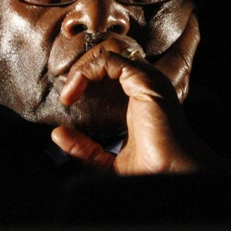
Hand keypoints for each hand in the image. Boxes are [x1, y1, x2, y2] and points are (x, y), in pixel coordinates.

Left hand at [50, 13, 222, 173]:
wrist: (173, 179)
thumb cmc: (152, 172)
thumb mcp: (107, 161)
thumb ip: (84, 148)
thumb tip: (57, 134)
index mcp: (141, 97)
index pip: (111, 69)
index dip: (85, 76)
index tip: (67, 101)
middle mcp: (146, 83)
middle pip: (108, 55)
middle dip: (81, 67)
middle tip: (66, 92)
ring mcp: (148, 80)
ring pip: (108, 51)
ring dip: (82, 66)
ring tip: (69, 89)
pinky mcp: (144, 81)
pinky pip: (109, 59)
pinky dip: (86, 70)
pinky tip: (74, 90)